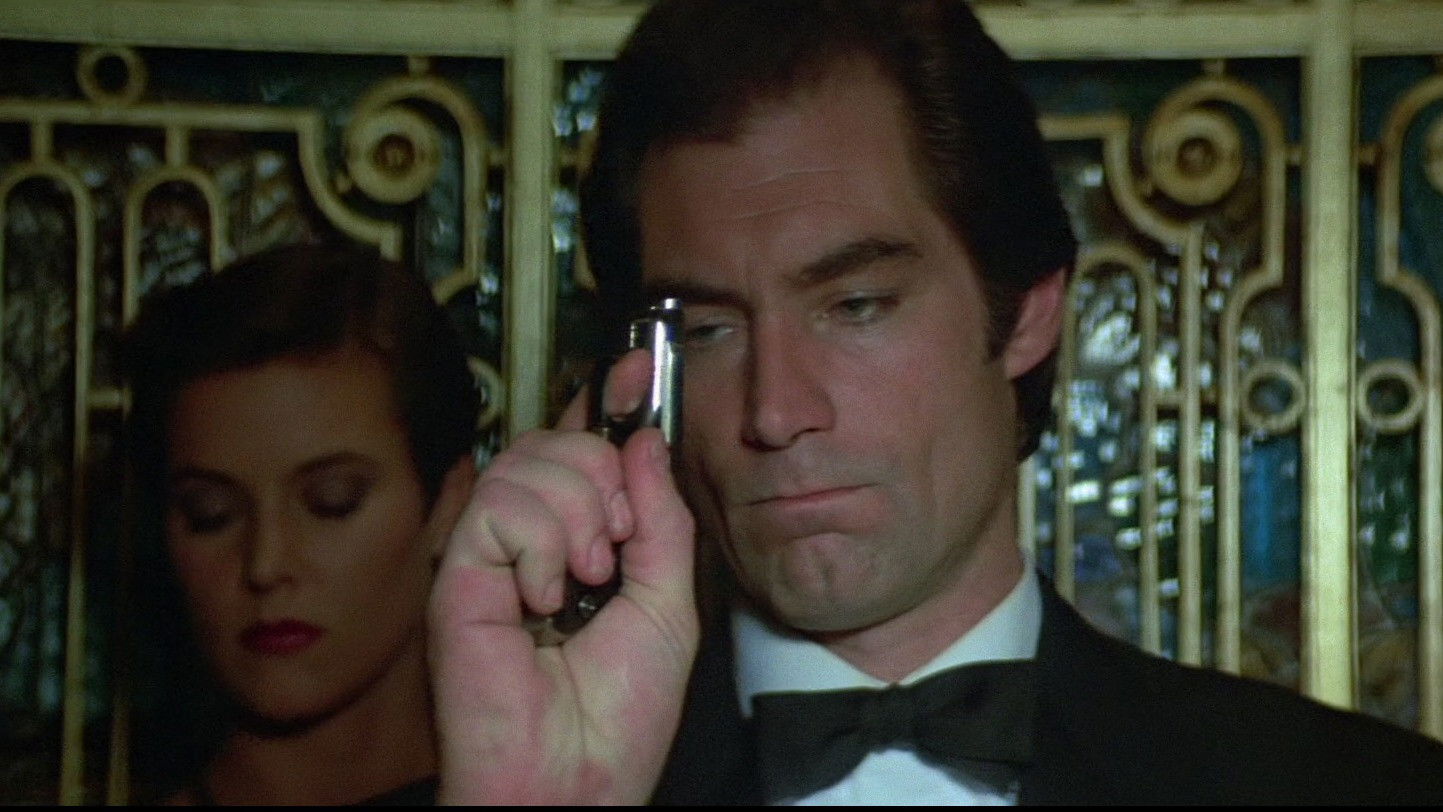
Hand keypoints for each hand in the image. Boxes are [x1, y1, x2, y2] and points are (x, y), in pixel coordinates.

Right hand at [428, 350, 697, 803]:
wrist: (578, 779)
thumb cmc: (618, 714)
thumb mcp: (668, 601)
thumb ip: (661, 518)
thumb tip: (646, 438)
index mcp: (578, 540)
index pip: (582, 446)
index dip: (605, 399)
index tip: (636, 365)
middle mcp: (528, 539)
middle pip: (558, 438)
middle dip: (605, 471)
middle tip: (621, 541)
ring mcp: (489, 553)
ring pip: (528, 460)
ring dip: (580, 513)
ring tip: (586, 579)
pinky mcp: (456, 571)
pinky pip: (502, 503)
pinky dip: (541, 544)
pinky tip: (544, 598)